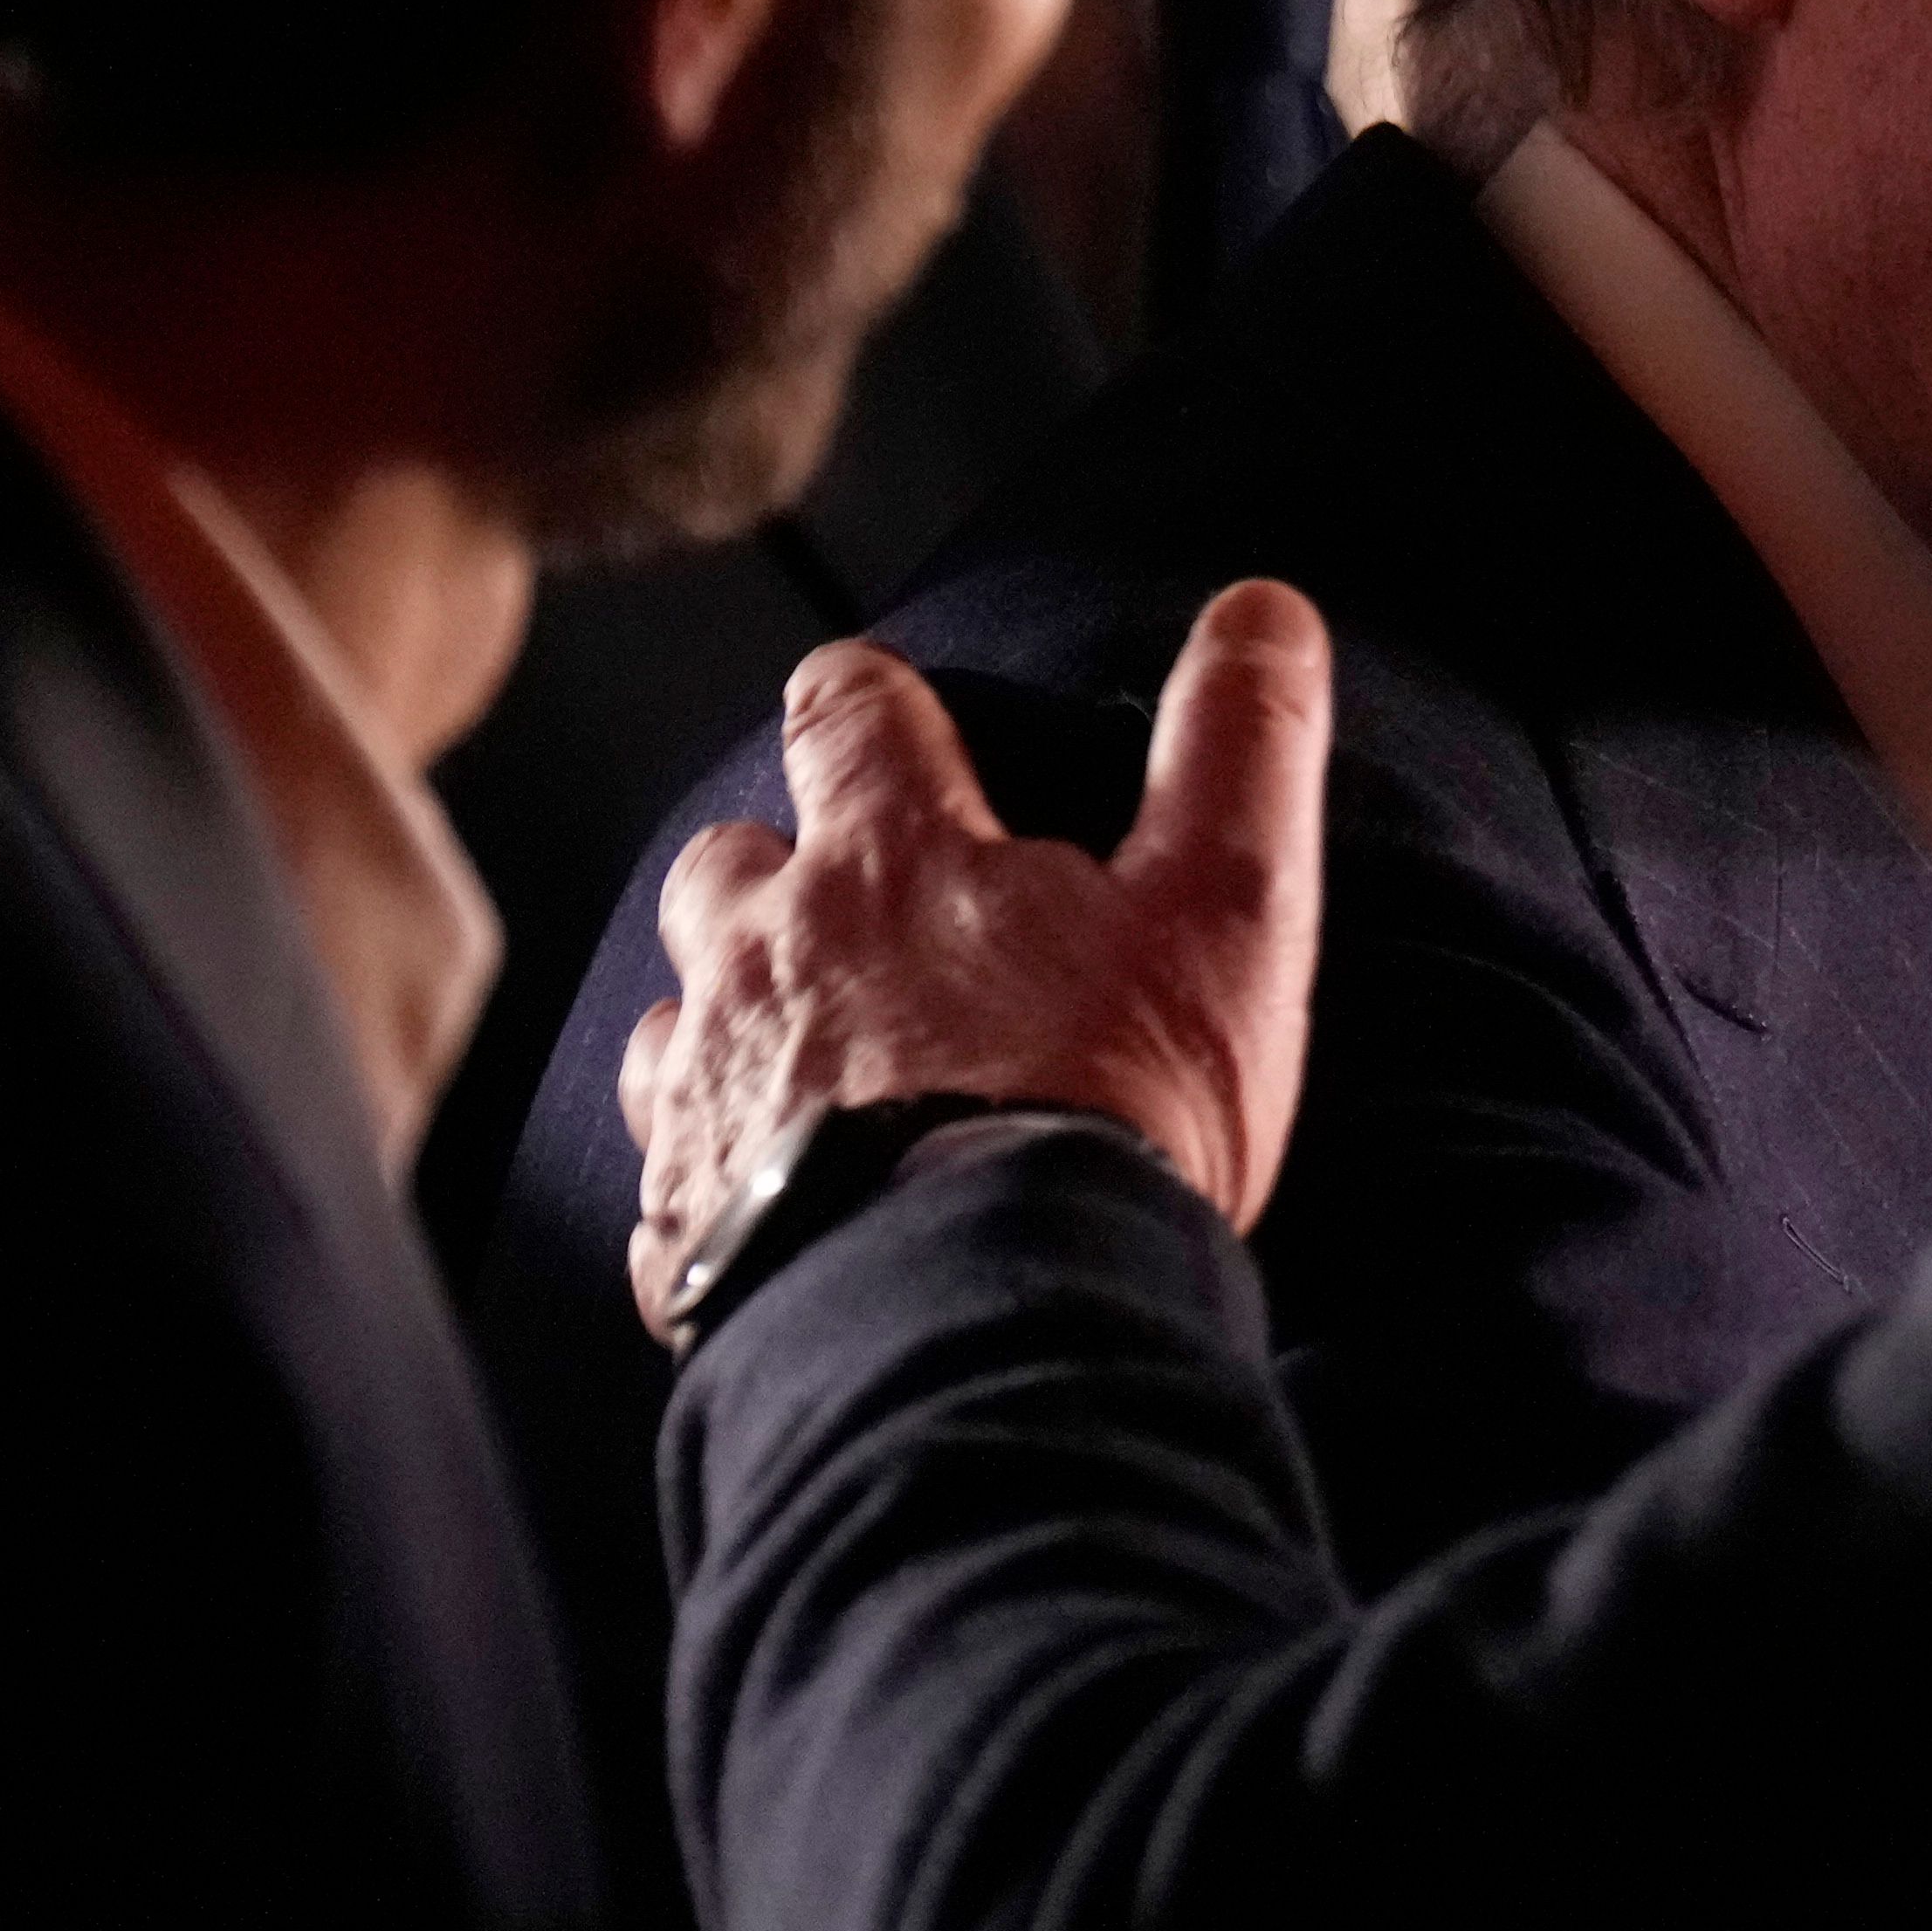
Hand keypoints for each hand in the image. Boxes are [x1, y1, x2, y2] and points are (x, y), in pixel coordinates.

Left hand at [623, 578, 1332, 1340]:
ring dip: (725, 1013)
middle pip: (726, 861)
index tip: (882, 704)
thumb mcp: (1224, 909)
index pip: (848, 714)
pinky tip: (767, 1208)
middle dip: (772, 862)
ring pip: (675, 1011)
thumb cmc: (1109, 1107)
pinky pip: (668, 1182)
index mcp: (890, 861)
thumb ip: (1240, 747)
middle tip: (843, 902)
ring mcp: (712, 1094)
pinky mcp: (685, 1228)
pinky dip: (711, 1176)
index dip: (865, 699)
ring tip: (798, 1055)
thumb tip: (1263, 610)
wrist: (987, 1320)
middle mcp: (769, 957)